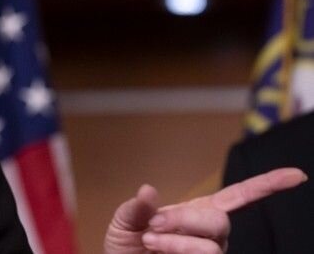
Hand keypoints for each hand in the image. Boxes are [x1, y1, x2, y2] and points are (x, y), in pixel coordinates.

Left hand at [103, 167, 306, 253]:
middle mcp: (210, 235)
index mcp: (197, 212)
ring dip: (175, 242)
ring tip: (150, 242)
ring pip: (209, 247)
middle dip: (183, 219)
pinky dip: (177, 252)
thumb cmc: (127, 246)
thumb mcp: (125, 222)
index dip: (267, 185)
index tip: (298, 175)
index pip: (239, 196)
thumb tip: (148, 189)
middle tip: (151, 226)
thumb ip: (136, 207)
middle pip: (219, 222)